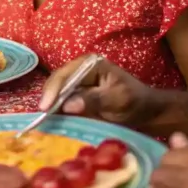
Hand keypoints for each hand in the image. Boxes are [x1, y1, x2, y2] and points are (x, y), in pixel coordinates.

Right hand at [39, 54, 157, 126]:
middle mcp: (79, 70)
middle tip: (40, 117)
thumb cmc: (135, 101)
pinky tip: (50, 123)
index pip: (65, 75)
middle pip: (56, 83)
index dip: (53, 90)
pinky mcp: (76, 97)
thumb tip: (68, 105)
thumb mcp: (118, 100)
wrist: (147, 112)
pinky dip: (55, 113)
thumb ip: (94, 100)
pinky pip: (61, 103)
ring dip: (49, 107)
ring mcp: (76, 84)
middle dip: (48, 99)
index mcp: (90, 64)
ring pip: (55, 93)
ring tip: (41, 121)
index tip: (45, 108)